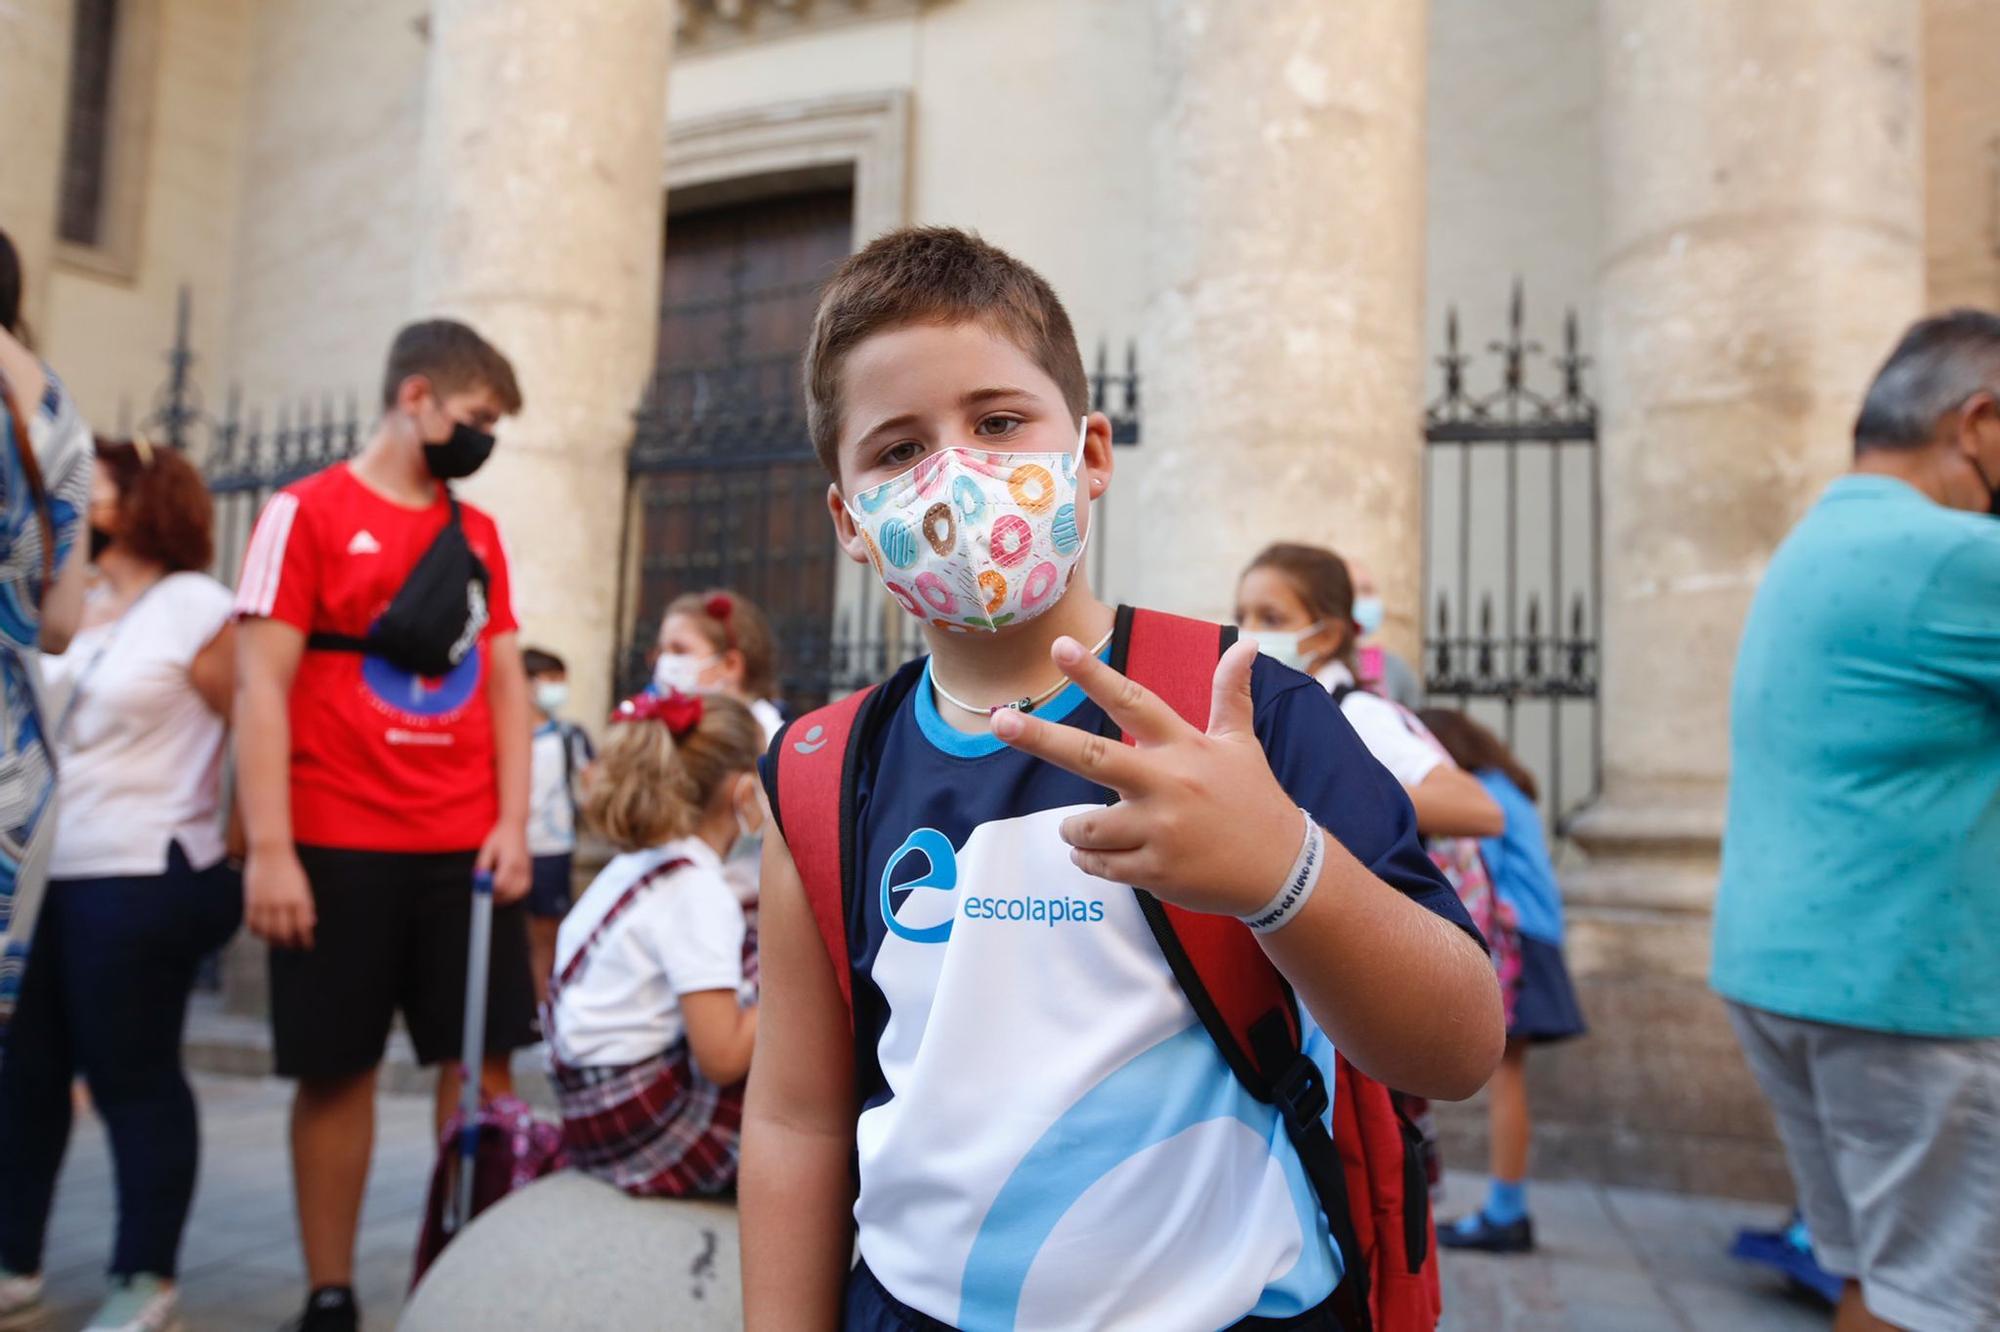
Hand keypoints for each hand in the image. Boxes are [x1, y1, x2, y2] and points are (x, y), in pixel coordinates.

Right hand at [245, 846, 316, 948]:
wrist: (270, 852)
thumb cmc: (290, 870)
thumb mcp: (303, 886)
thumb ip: (307, 905)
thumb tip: (310, 925)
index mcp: (299, 899)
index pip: (303, 928)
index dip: (305, 941)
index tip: (307, 947)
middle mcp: (282, 903)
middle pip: (284, 934)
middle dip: (289, 944)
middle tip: (291, 946)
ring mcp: (265, 903)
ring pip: (267, 932)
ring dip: (272, 941)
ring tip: (277, 942)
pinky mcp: (251, 901)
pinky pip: (252, 924)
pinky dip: (257, 932)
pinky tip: (262, 933)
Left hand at [478, 821, 530, 905]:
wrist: (515, 827)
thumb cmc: (499, 838)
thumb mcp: (486, 849)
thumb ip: (483, 866)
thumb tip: (479, 882)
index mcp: (510, 862)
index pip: (500, 885)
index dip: (489, 890)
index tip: (481, 890)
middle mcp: (520, 867)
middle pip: (510, 891)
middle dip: (497, 896)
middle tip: (487, 895)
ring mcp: (526, 870)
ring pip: (519, 892)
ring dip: (507, 897)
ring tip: (496, 895)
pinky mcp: (529, 871)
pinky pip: (524, 888)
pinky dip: (515, 894)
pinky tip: (506, 891)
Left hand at [991, 636, 1302, 916]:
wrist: (1283, 870)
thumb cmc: (1254, 800)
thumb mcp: (1242, 744)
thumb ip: (1231, 694)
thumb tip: (1249, 642)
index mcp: (1184, 747)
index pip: (1133, 702)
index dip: (1094, 674)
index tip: (1061, 647)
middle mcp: (1168, 784)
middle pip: (1092, 756)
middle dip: (1041, 738)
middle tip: (1000, 721)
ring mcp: (1160, 831)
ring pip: (1085, 826)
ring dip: (1074, 829)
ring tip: (1086, 830)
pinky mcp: (1156, 871)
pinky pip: (1098, 864)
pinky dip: (1089, 860)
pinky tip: (1103, 856)